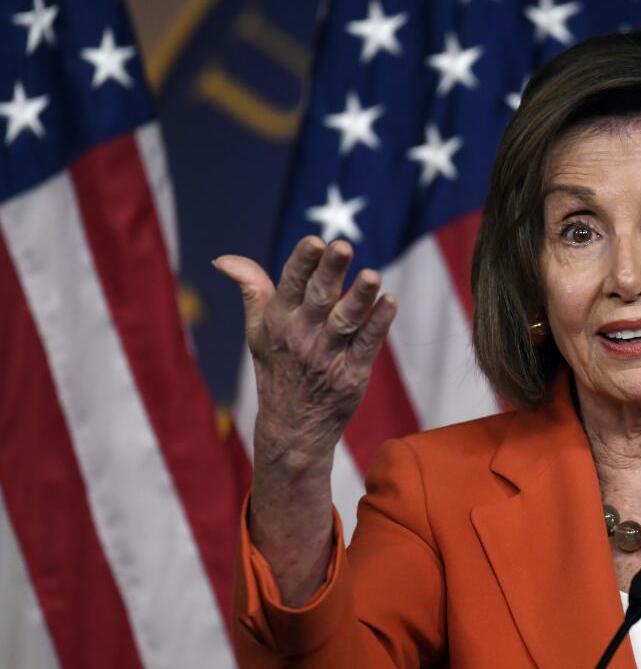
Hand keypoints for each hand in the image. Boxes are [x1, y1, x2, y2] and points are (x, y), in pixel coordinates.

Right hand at [215, 236, 395, 470]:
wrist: (293, 427)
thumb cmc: (277, 368)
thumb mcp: (257, 331)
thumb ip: (251, 290)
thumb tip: (224, 258)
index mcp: (278, 321)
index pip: (290, 285)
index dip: (303, 263)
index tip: (315, 241)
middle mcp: (302, 336)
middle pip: (319, 298)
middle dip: (330, 272)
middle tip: (343, 247)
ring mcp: (328, 355)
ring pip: (345, 321)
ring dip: (359, 298)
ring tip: (372, 275)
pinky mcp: (352, 373)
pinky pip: (368, 344)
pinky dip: (379, 324)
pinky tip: (390, 302)